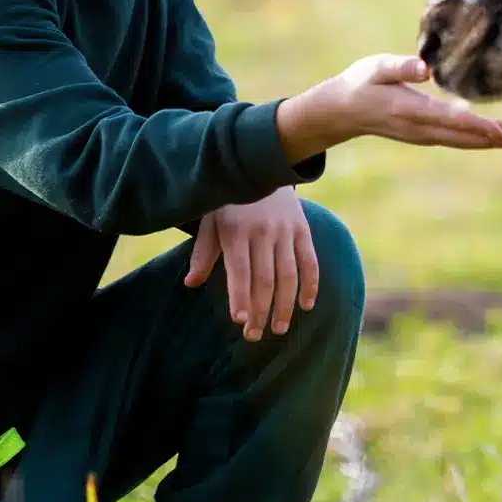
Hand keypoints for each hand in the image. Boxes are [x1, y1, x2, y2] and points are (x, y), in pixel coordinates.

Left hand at [183, 186, 317, 340]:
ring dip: (285, 305)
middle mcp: (262, 231)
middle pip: (264, 279)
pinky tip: (306, 305)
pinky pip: (310, 261)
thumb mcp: (210, 220)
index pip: (239, 270)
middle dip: (260, 310)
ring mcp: (285, 230)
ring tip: (279, 329)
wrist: (261, 165)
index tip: (241, 321)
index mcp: (236, 231)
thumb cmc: (229, 201)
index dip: (240, 296)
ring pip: (288, 275)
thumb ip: (203, 252)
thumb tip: (191, 283)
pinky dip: (311, 284)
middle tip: (255, 336)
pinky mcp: (302, 229)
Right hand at [275, 55, 501, 162]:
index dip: (476, 125)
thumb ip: (400, 67)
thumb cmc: (361, 82)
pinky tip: (489, 134)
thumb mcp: (376, 67)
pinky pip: (451, 139)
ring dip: (484, 141)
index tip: (498, 130)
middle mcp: (418, 128)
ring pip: (458, 140)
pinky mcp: (420, 135)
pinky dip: (471, 138)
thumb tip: (425, 69)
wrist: (342, 110)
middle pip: (460, 136)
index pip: (450, 119)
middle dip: (489, 139)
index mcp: (410, 109)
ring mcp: (419, 135)